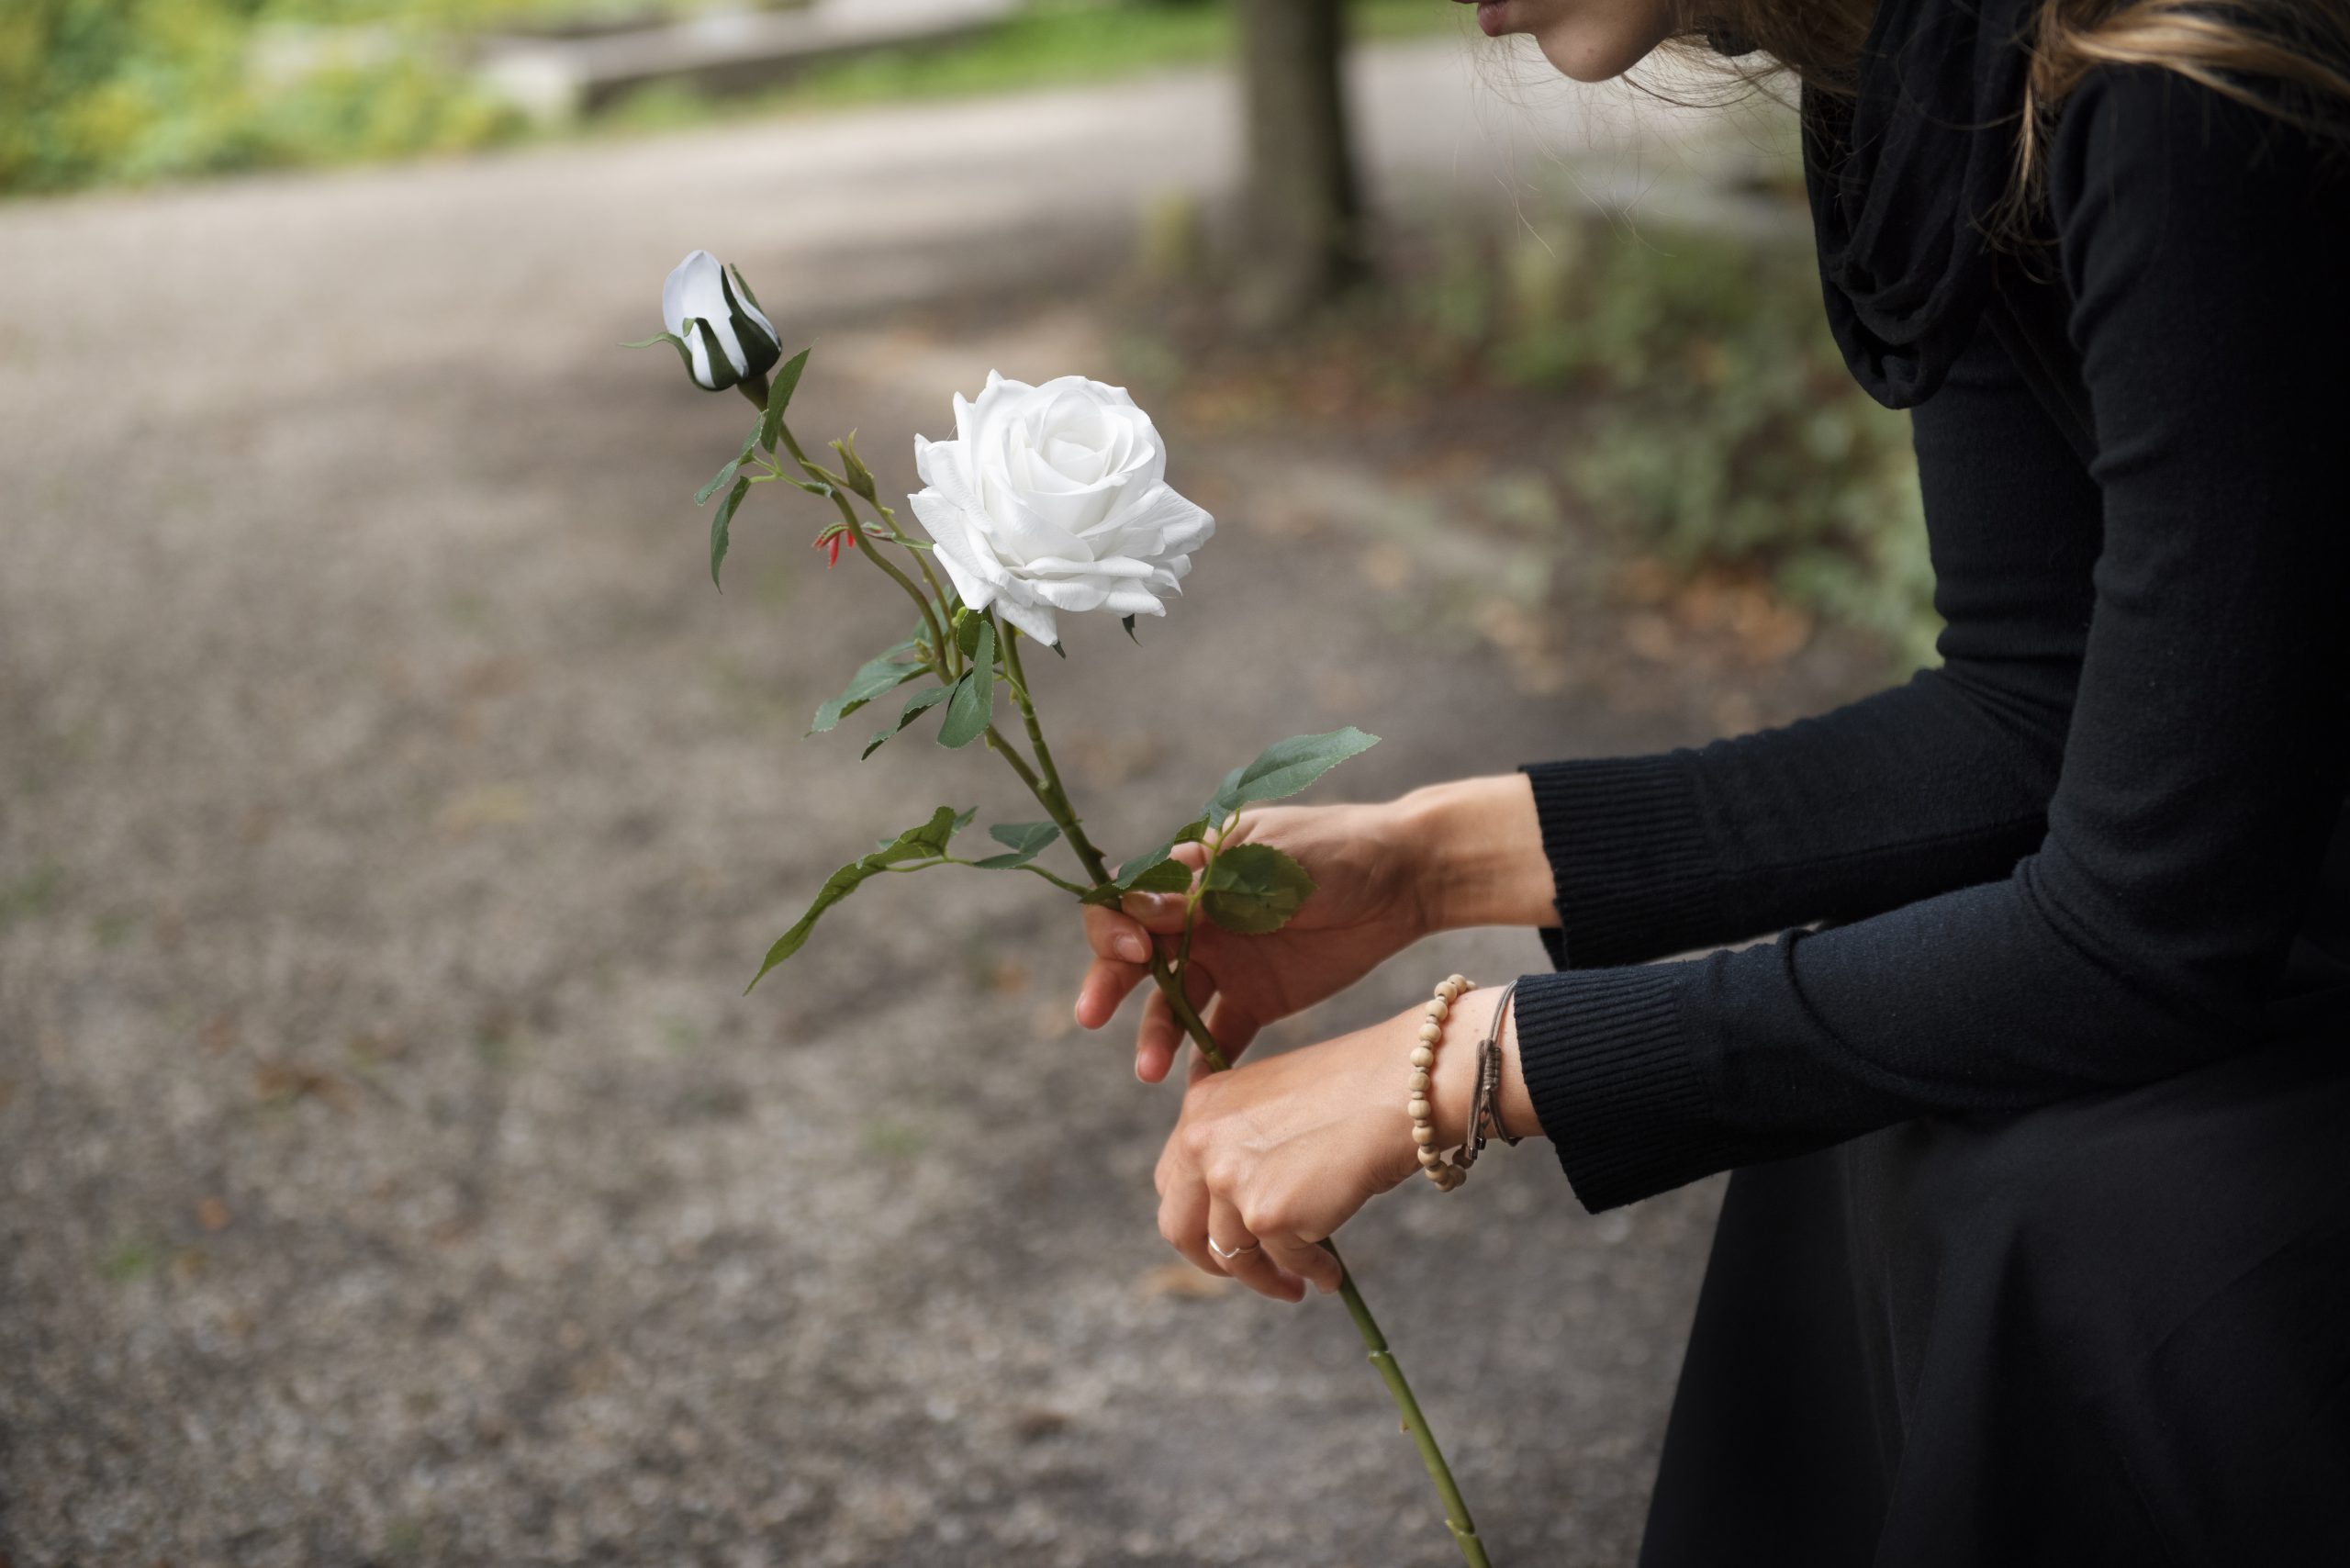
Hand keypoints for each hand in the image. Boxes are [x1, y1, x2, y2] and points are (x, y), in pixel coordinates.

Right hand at [1077, 800, 1429, 1082]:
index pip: (1126, 897)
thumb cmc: (1332, 852)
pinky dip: (1203, 1063)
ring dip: (1154, 1034)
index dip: (1114, 924)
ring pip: (1171, 1004)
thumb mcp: (1267, 863)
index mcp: (1190, 872)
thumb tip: (1135, 909)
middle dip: (1108, 984)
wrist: (1404, 882)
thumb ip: (1206, 890)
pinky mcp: (1257, 1000)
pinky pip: (1219, 1036)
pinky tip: (1196, 1091)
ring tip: (1150, 1071)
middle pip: (1134, 956)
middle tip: (1093, 1015)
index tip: (1135, 949)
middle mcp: (1196, 919)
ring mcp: (1225, 962)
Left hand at [1154, 987, 1526, 1300]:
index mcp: (1201, 1105)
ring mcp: (1230, 1179)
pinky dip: (1309, 1273)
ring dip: (1264, 1278)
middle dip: (1214, 1260)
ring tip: (1297, 1284)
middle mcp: (1202, 1140)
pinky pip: (1285, 1262)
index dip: (1200, 1217)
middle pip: (1180, 1227)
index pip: (1174, 1180)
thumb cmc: (1356, 1089)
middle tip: (1250, 1272)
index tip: (1231, 1235)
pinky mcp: (1268, 1214)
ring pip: (1230, 1256)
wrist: (1403, 1086)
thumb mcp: (1275, 1098)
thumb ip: (1242, 1138)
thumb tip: (1236, 1202)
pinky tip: (1330, 1275)